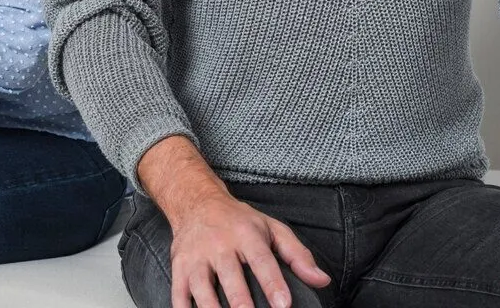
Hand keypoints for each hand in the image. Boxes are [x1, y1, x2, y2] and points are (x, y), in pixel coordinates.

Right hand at [139, 136, 328, 307]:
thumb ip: (297, 255)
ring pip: (201, 287)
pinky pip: (178, 293)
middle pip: (230, 276)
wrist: (196, 202)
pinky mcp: (179, 266)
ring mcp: (195, 257)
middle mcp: (219, 244)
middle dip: (240, 301)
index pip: (261, 260)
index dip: (272, 283)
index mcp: (245, 235)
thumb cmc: (238, 221)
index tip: (283, 305)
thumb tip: (321, 280)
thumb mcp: (272, 229)